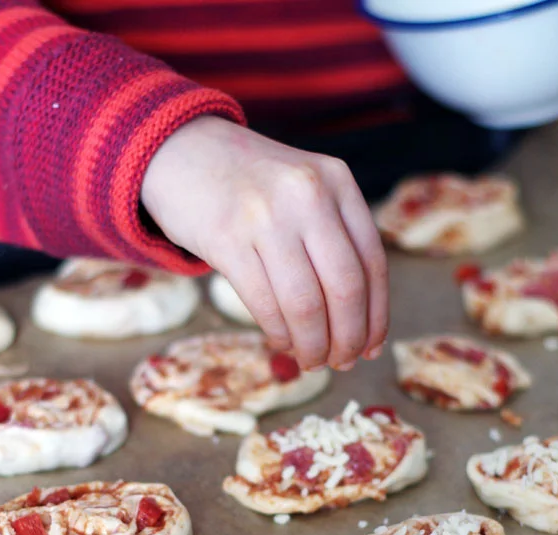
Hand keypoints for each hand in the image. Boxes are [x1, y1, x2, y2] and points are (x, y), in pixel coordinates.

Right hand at [141, 116, 388, 370]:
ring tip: (311, 360)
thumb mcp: (304, 190)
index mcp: (337, 181)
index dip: (377, 315)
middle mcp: (307, 194)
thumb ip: (334, 238)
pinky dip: (279, 333)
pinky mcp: (227, 238)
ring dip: (312, 345)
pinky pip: (265, 304)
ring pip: (306, 304)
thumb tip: (361, 322)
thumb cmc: (251, 186)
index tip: (372, 347)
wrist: (180, 150)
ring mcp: (266, 215)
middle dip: (348, 338)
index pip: (372, 263)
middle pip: (345, 288)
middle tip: (342, 362)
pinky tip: (281, 342)